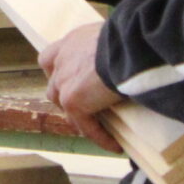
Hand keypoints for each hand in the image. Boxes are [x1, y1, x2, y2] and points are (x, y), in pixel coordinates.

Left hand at [40, 22, 122, 152]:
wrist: (130, 47)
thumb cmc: (133, 38)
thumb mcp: (119, 37)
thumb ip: (114, 48)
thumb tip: (132, 54)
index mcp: (72, 41)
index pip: (51, 58)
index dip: (58, 72)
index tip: (71, 82)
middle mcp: (62, 59)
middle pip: (54, 86)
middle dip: (67, 98)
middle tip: (89, 110)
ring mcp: (64, 81)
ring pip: (65, 107)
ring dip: (80, 118)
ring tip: (99, 128)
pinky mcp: (73, 101)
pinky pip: (85, 126)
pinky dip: (99, 136)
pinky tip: (115, 145)